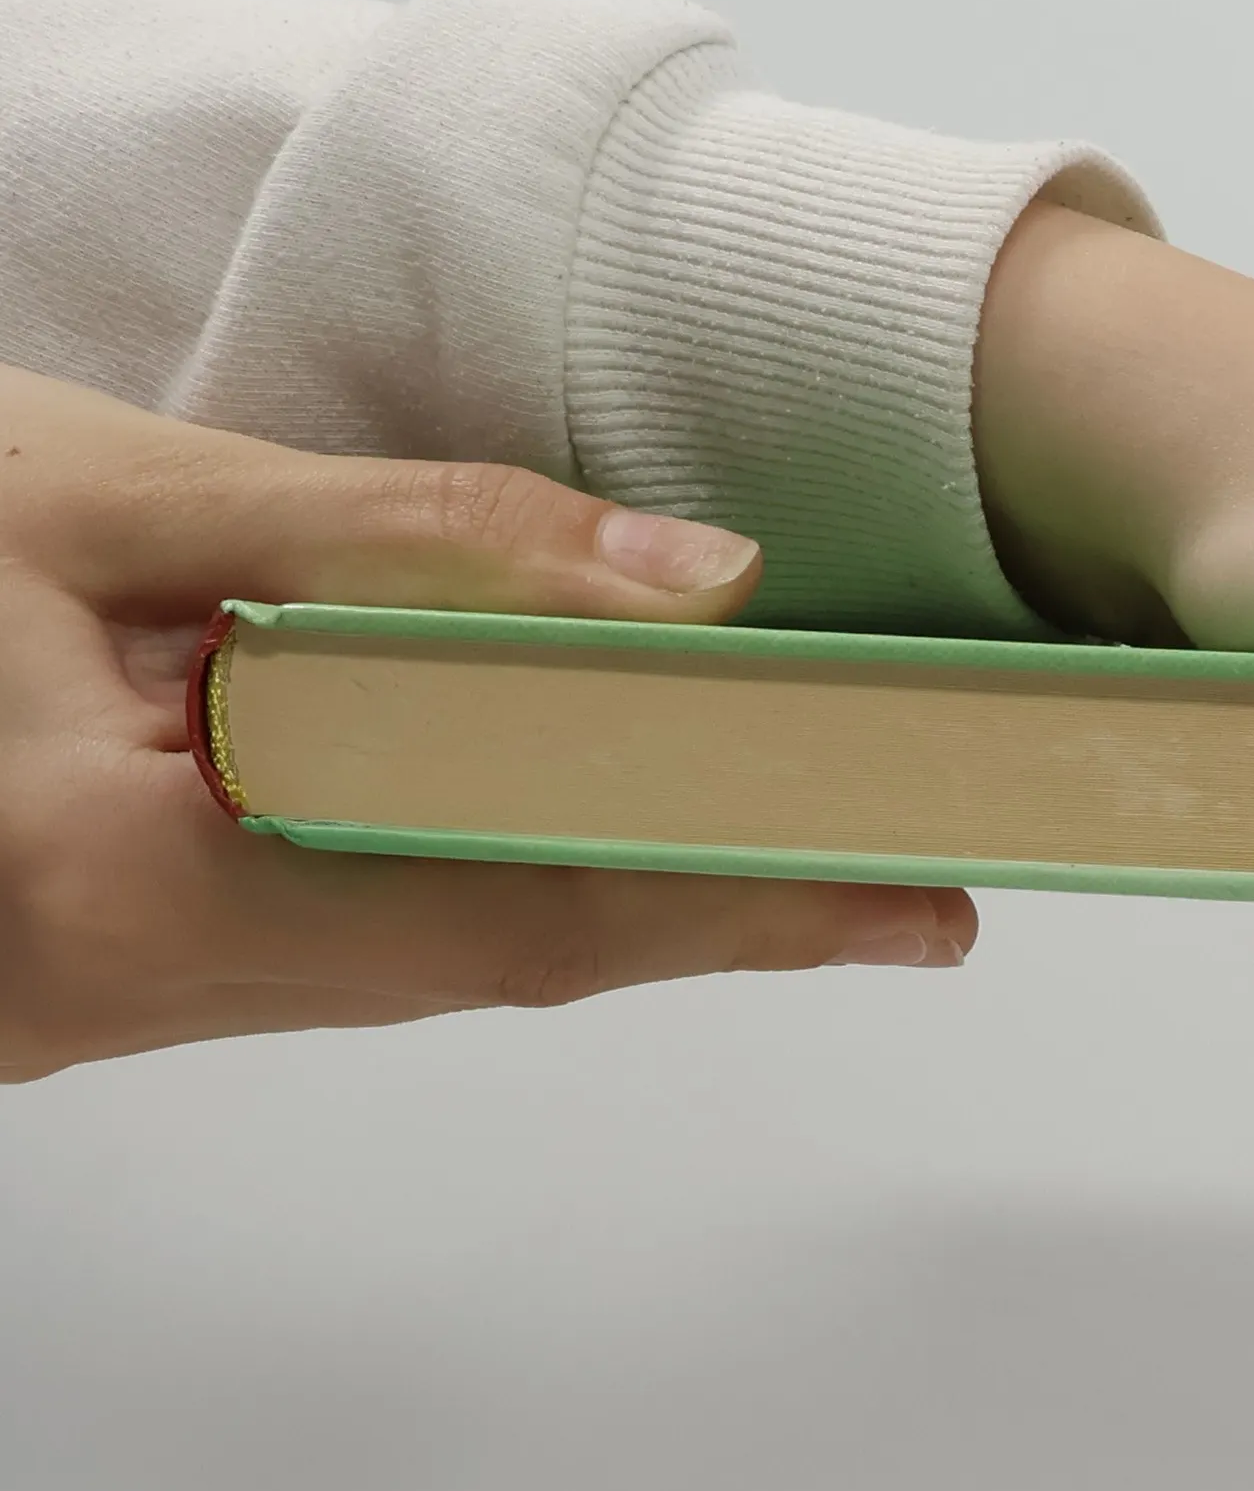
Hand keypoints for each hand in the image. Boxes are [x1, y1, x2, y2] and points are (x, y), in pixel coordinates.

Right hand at [0, 367, 971, 1081]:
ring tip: (794, 856)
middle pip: (507, 954)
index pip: (517, 908)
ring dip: (628, 902)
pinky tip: (593, 837)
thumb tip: (690, 581)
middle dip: (719, 918)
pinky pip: (371, 931)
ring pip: (446, 954)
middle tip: (906, 893)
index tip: (902, 896)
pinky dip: (509, 882)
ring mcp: (132, 994)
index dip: (731, 900)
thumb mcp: (110, 497)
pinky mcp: (133, 959)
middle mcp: (140, 981)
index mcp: (124, 885)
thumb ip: (406, 538)